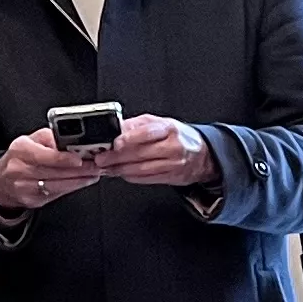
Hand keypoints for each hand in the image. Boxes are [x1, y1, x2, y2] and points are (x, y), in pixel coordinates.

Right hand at [0, 128, 111, 218]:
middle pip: (54, 172)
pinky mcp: (32, 200)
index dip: (63, 158)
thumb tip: (74, 139)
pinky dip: (72, 187)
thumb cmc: (22, 156)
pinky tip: (83, 182)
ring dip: (79, 180)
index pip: (44, 155)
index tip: (80, 159)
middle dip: (79, 170)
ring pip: (57, 185)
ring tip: (94, 174)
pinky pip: (56, 195)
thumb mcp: (33, 140)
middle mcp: (20, 169)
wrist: (3, 179)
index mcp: (21, 149)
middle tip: (96, 166)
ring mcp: (24, 187)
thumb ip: (52, 138)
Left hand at [94, 114, 218, 190]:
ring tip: (106, 167)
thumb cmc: (177, 136)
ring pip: (141, 169)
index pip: (147, 133)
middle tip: (101, 159)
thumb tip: (115, 128)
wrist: (201, 154)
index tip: (114, 143)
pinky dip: (130, 176)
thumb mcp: (159, 123)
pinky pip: (146, 179)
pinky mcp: (171, 178)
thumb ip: (136, 125)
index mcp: (169, 129)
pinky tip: (121, 173)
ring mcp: (173, 164)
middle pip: (140, 153)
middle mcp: (173, 147)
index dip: (129, 139)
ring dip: (120, 169)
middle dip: (116, 157)